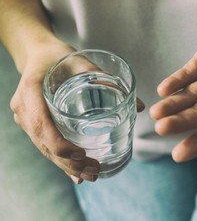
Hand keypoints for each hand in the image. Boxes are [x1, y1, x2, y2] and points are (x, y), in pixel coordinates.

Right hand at [10, 42, 144, 183]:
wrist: (38, 54)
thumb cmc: (60, 56)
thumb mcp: (82, 62)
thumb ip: (108, 81)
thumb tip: (140, 106)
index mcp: (31, 90)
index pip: (42, 123)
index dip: (59, 143)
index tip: (81, 154)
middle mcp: (24, 107)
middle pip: (43, 142)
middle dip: (68, 161)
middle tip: (94, 170)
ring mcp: (25, 118)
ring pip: (44, 148)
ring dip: (66, 165)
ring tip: (91, 175)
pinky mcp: (32, 123)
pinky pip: (44, 145)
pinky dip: (61, 161)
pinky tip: (76, 175)